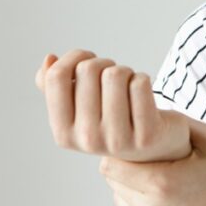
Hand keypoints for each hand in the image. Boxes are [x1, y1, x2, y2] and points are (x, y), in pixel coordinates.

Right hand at [35, 49, 191, 161]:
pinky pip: (141, 83)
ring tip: (128, 85)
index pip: (56, 78)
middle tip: (113, 77)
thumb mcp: (80, 108)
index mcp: (63, 133)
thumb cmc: (113, 118)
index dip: (74, 57)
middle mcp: (87, 140)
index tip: (87, 59)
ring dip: (125, 71)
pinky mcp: (148, 135)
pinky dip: (143, 79)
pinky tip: (143, 95)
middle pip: (88, 70)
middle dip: (104, 63)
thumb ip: (56, 87)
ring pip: (116, 74)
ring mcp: (118, 140)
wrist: (156, 148)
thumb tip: (50, 59)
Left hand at [98, 118, 205, 205]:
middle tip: (149, 160)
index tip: (134, 145)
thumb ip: (175, 124)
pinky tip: (167, 199)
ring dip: (132, 189)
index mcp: (163, 184)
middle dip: (126, 168)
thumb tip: (146, 112)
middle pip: (113, 184)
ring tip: (160, 180)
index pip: (110, 166)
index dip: (119, 152)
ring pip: (121, 203)